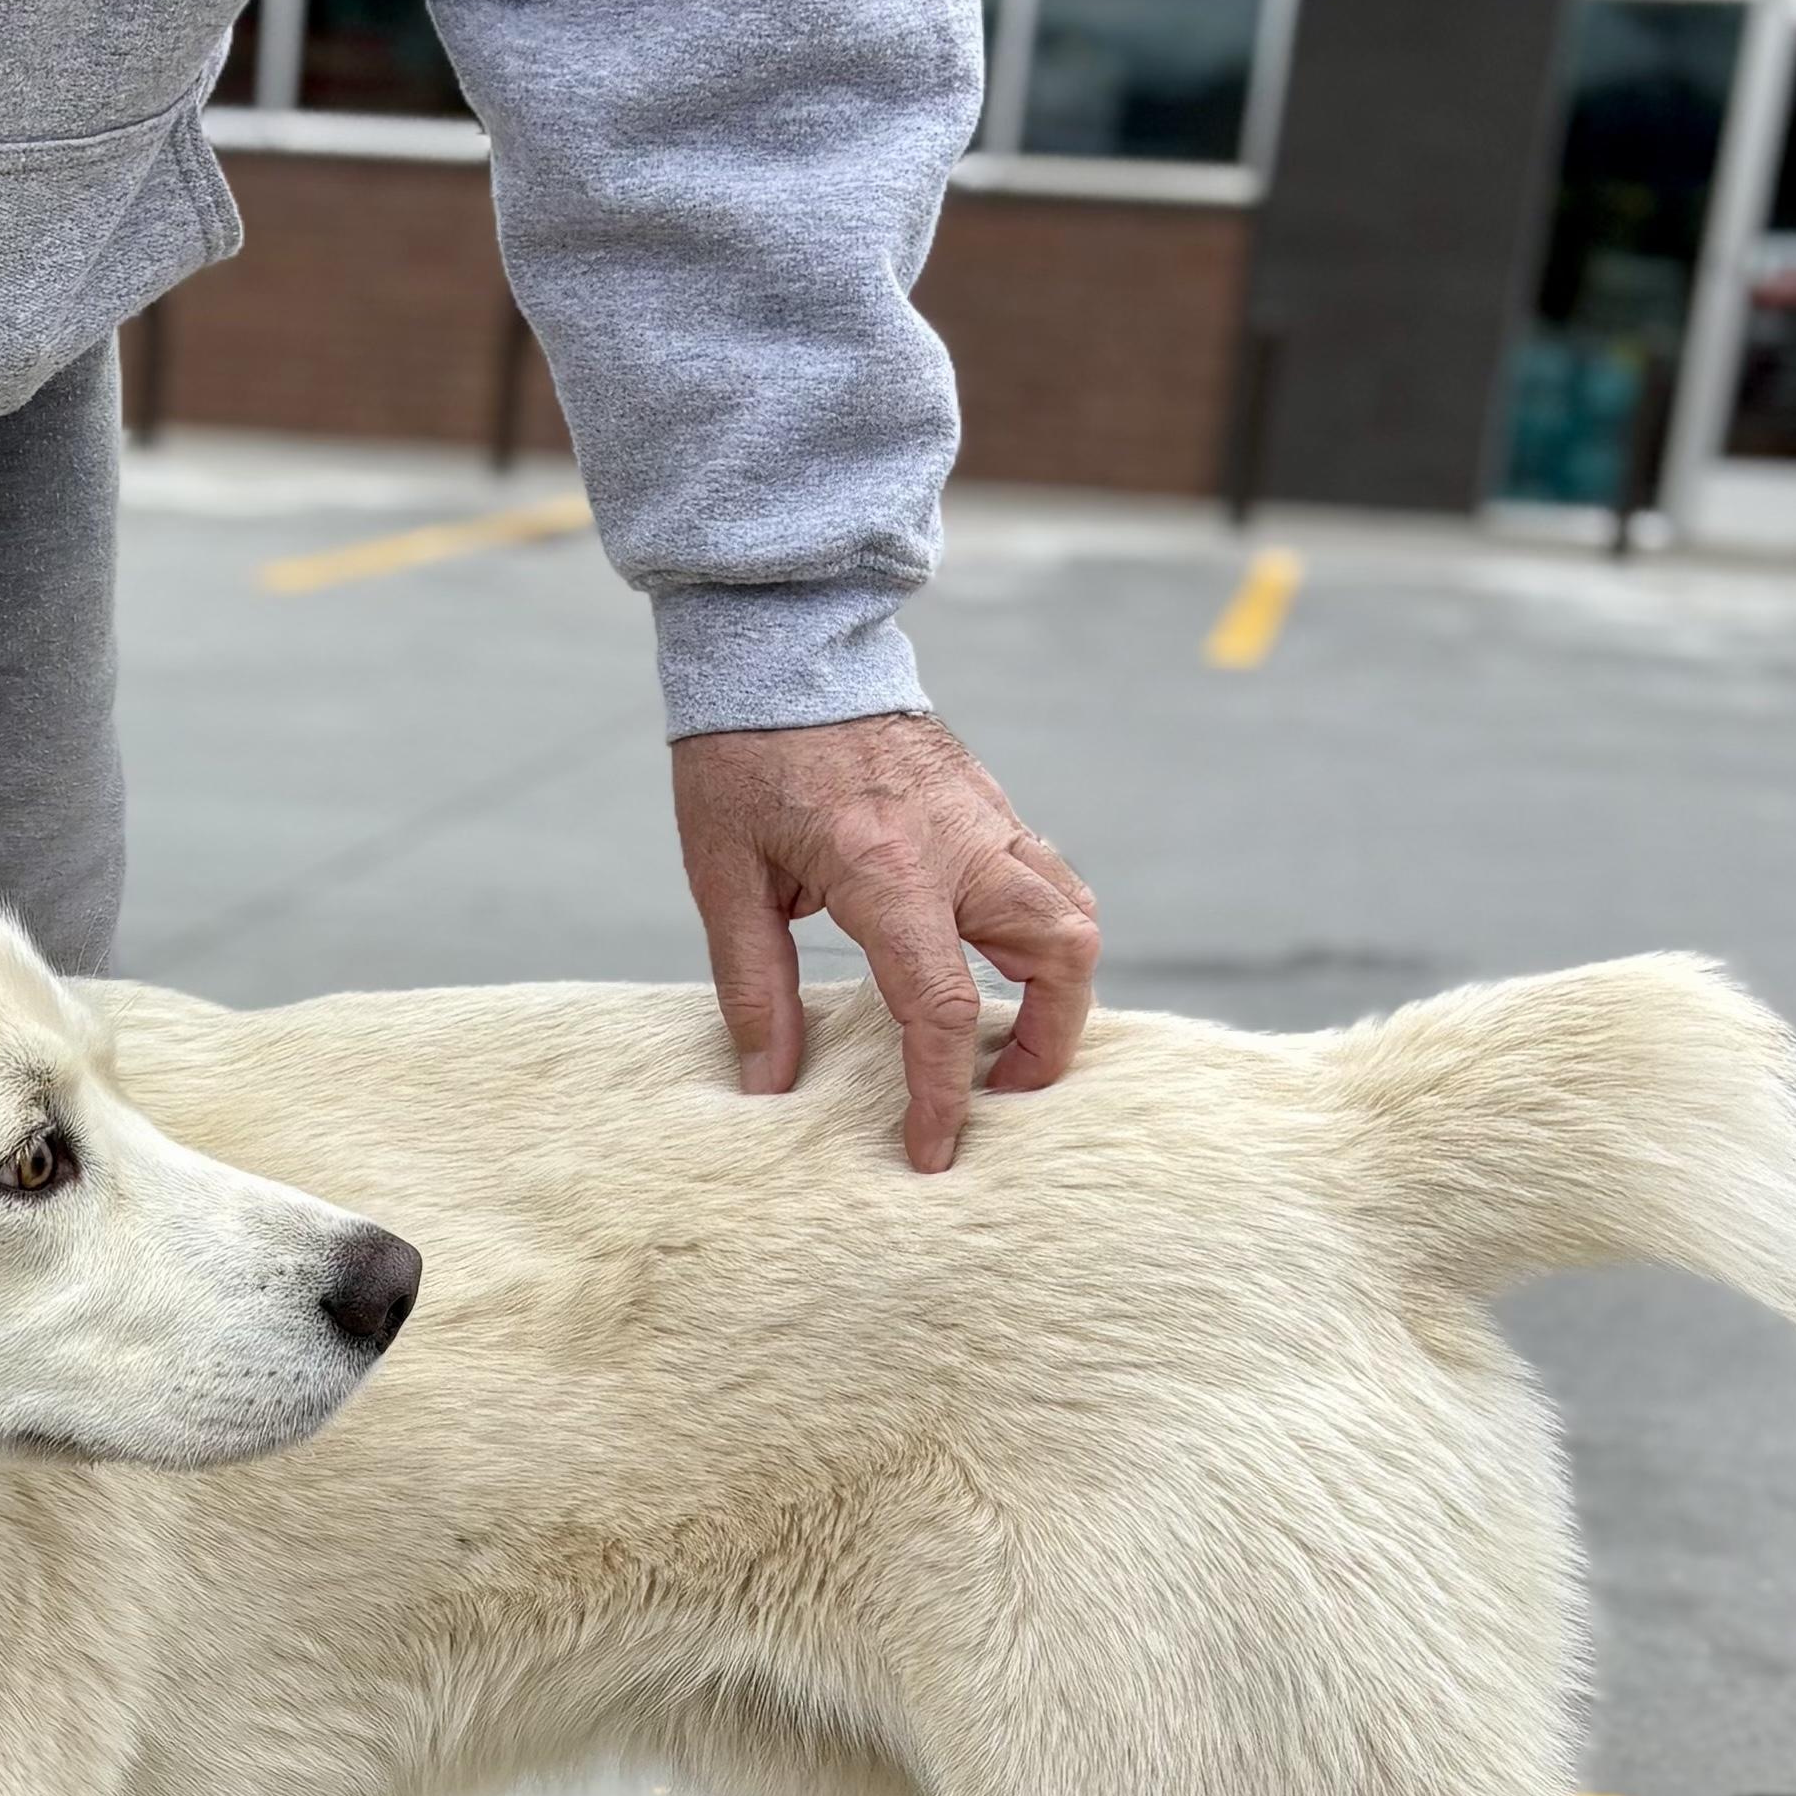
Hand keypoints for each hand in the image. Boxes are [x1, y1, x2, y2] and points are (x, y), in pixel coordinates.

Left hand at [671, 714, 1098, 1173]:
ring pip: (1072, 911)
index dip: (942, 1095)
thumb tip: (770, 1083)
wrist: (782, 643)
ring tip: (1008, 1035)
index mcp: (886, 869)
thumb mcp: (723, 874)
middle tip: (1001, 1089)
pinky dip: (1040, 932)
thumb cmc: (741, 754)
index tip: (933, 1152)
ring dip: (1059, 985)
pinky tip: (988, 960)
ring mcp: (986, 817)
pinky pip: (1046, 875)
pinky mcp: (989, 801)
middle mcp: (959, 844)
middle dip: (1050, 1040)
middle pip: (1063, 955)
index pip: (941, 1006)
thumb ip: (753, 984)